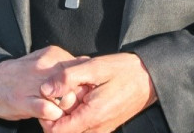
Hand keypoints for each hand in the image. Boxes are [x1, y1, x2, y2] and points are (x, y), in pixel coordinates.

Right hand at [0, 46, 88, 121]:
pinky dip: (54, 117)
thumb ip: (63, 62)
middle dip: (78, 99)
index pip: (83, 68)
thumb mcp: (43, 60)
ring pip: (67, 99)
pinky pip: (51, 111)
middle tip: (71, 105)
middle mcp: (46, 67)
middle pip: (78, 85)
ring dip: (67, 109)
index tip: (82, 93)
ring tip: (59, 111)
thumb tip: (87, 64)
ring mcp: (35, 84)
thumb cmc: (20, 75)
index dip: (85, 84)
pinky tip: (48, 116)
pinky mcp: (25, 101)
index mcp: (53, 54)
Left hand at [38, 52, 156, 132]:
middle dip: (54, 115)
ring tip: (69, 93)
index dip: (45, 116)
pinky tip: (80, 96)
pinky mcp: (105, 126)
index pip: (55, 131)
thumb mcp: (93, 67)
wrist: (148, 78)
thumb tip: (45, 89)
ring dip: (65, 115)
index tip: (47, 97)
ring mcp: (102, 129)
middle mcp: (97, 129)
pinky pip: (83, 128)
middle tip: (58, 93)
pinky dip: (76, 115)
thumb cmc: (122, 70)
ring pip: (73, 131)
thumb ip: (67, 78)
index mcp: (92, 116)